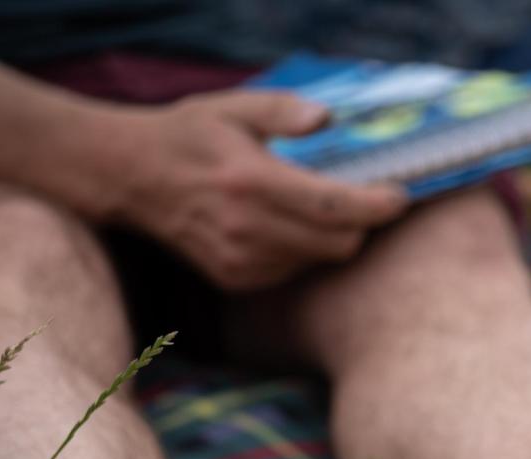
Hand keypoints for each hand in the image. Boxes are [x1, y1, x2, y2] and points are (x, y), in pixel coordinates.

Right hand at [109, 91, 408, 290]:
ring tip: (317, 208)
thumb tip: (327, 120)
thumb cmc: (188, 136)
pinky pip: (293, 270)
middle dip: (362, 224)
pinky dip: (302, 250)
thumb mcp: (234, 107)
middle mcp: (248, 229)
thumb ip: (284, 110)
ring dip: (331, 237)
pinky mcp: (235, 279)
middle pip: (339, 244)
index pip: (337, 207)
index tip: (400, 196)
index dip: (379, 206)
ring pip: (318, 260)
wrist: (130, 178)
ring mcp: (240, 261)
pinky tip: (283, 225)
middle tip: (366, 199)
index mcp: (254, 182)